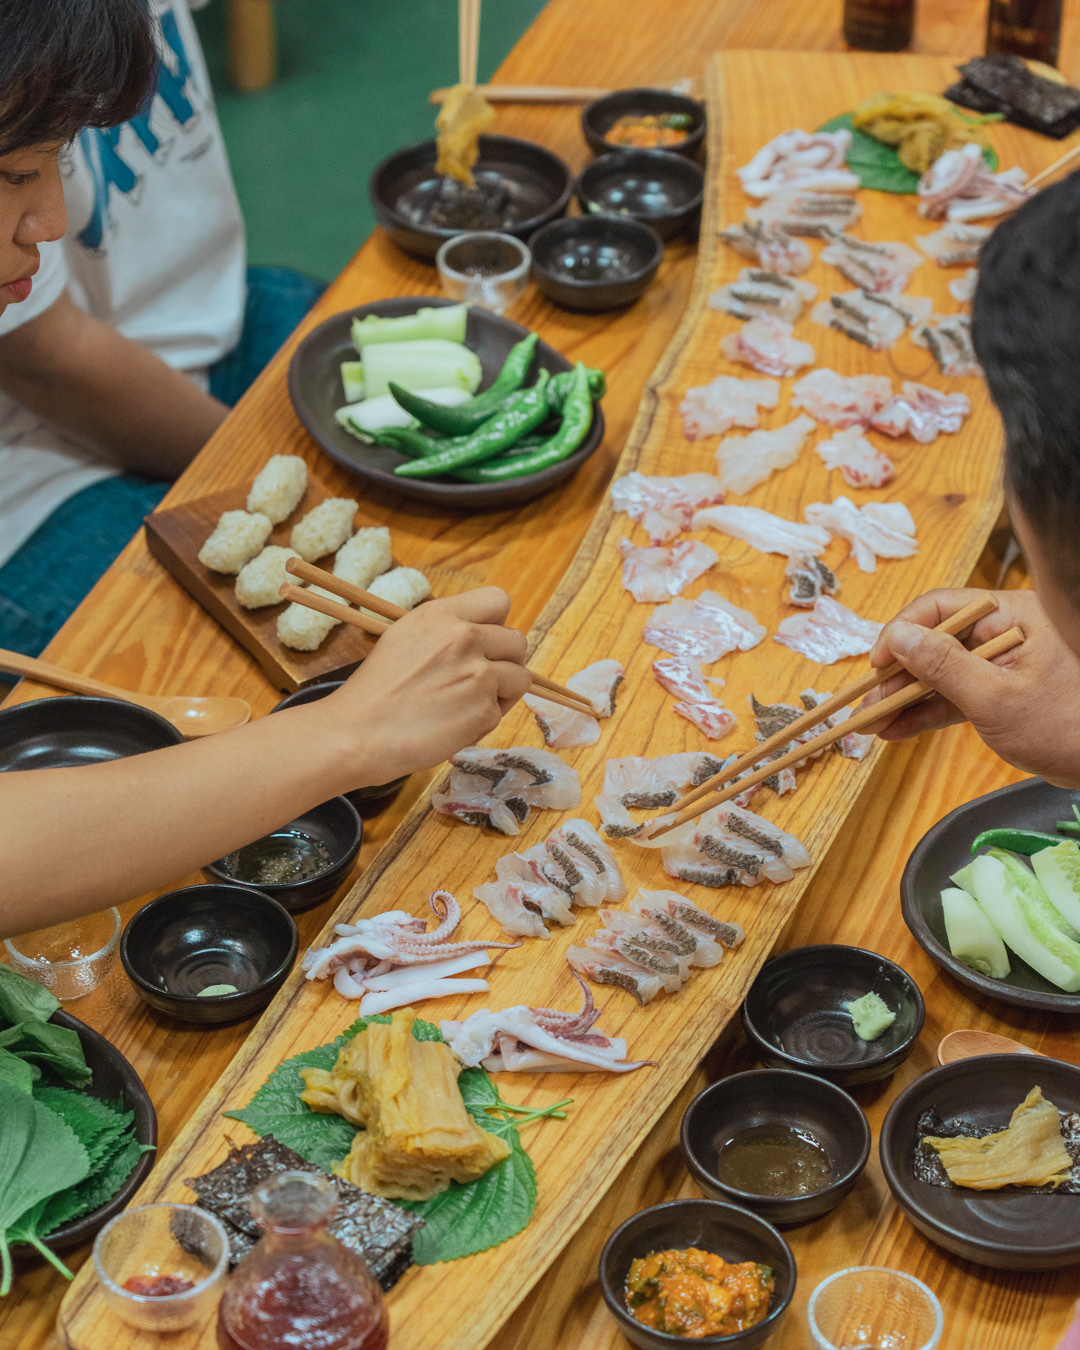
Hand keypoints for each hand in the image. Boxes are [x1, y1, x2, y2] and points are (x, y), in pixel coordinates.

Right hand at [327, 587, 530, 784]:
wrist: (357, 733)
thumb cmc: (375, 692)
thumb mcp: (404, 637)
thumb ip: (445, 629)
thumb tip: (479, 632)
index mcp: (442, 615)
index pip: (498, 600)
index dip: (497, 623)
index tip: (486, 642)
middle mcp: (464, 638)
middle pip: (517, 641)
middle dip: (505, 661)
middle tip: (478, 680)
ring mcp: (478, 674)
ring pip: (520, 678)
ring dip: (501, 693)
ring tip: (468, 705)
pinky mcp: (484, 710)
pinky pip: (500, 712)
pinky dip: (483, 722)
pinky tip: (453, 726)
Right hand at [861, 587, 1079, 785]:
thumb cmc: (1069, 726)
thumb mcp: (996, 698)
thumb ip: (944, 666)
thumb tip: (898, 638)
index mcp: (1011, 615)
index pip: (939, 608)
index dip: (901, 634)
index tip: (877, 665)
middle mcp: (1002, 632)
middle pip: (933, 643)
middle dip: (896, 676)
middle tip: (866, 704)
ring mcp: (999, 665)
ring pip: (938, 673)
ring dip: (904, 698)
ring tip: (871, 723)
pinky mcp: (999, 694)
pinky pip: (953, 696)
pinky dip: (925, 712)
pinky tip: (896, 728)